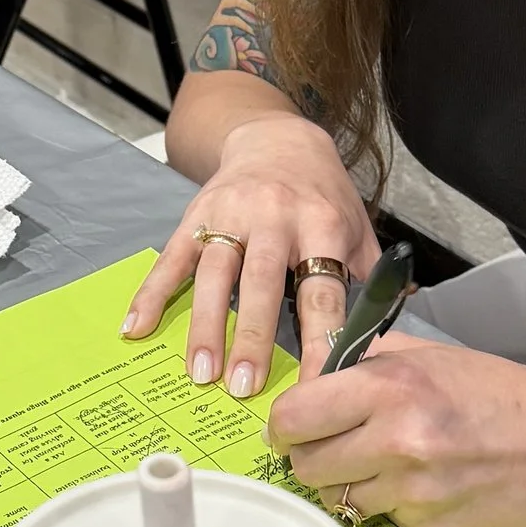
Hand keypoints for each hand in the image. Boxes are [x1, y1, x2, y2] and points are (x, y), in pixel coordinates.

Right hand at [123, 112, 376, 394]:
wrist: (278, 137)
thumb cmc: (322, 195)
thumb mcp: (357, 226)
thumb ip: (369, 280)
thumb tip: (389, 340)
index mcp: (321, 225)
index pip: (322, 293)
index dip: (319, 341)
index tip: (314, 387)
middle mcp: (276, 217)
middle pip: (262, 282)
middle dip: (252, 336)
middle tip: (244, 388)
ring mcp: (231, 214)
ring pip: (215, 273)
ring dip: (205, 325)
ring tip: (200, 372)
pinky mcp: (196, 214)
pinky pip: (172, 258)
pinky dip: (152, 293)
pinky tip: (136, 328)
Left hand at [268, 336, 525, 526]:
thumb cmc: (499, 393)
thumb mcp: (430, 356)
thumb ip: (364, 361)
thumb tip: (311, 376)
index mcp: (390, 386)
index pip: (294, 416)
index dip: (285, 425)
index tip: (293, 428)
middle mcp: (397, 438)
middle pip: (305, 465)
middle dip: (311, 457)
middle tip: (334, 448)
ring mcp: (414, 489)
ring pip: (338, 498)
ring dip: (349, 485)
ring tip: (383, 466)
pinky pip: (382, 520)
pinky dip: (391, 506)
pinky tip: (421, 485)